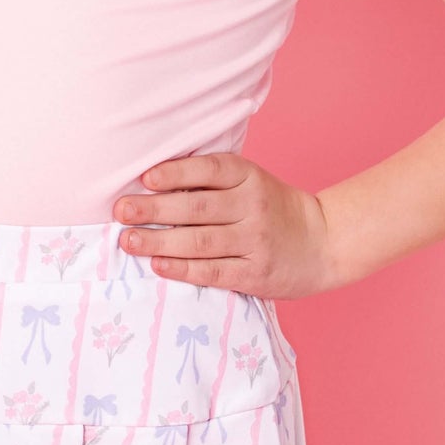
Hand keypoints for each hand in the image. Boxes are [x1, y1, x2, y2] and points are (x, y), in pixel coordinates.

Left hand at [113, 152, 343, 297]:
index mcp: (249, 176)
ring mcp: (255, 240)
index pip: (208, 171)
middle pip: (197, 208)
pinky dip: (183, 269)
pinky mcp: (255, 273)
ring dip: (159, 242)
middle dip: (154, 209)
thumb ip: (211, 181)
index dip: (175, 174)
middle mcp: (253, 206)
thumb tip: (152, 181)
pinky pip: (213, 271)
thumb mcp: (250, 182)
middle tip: (121, 211)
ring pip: (200, 241)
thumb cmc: (272, 208)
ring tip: (128, 241)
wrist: (323, 242)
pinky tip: (158, 265)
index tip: (144, 179)